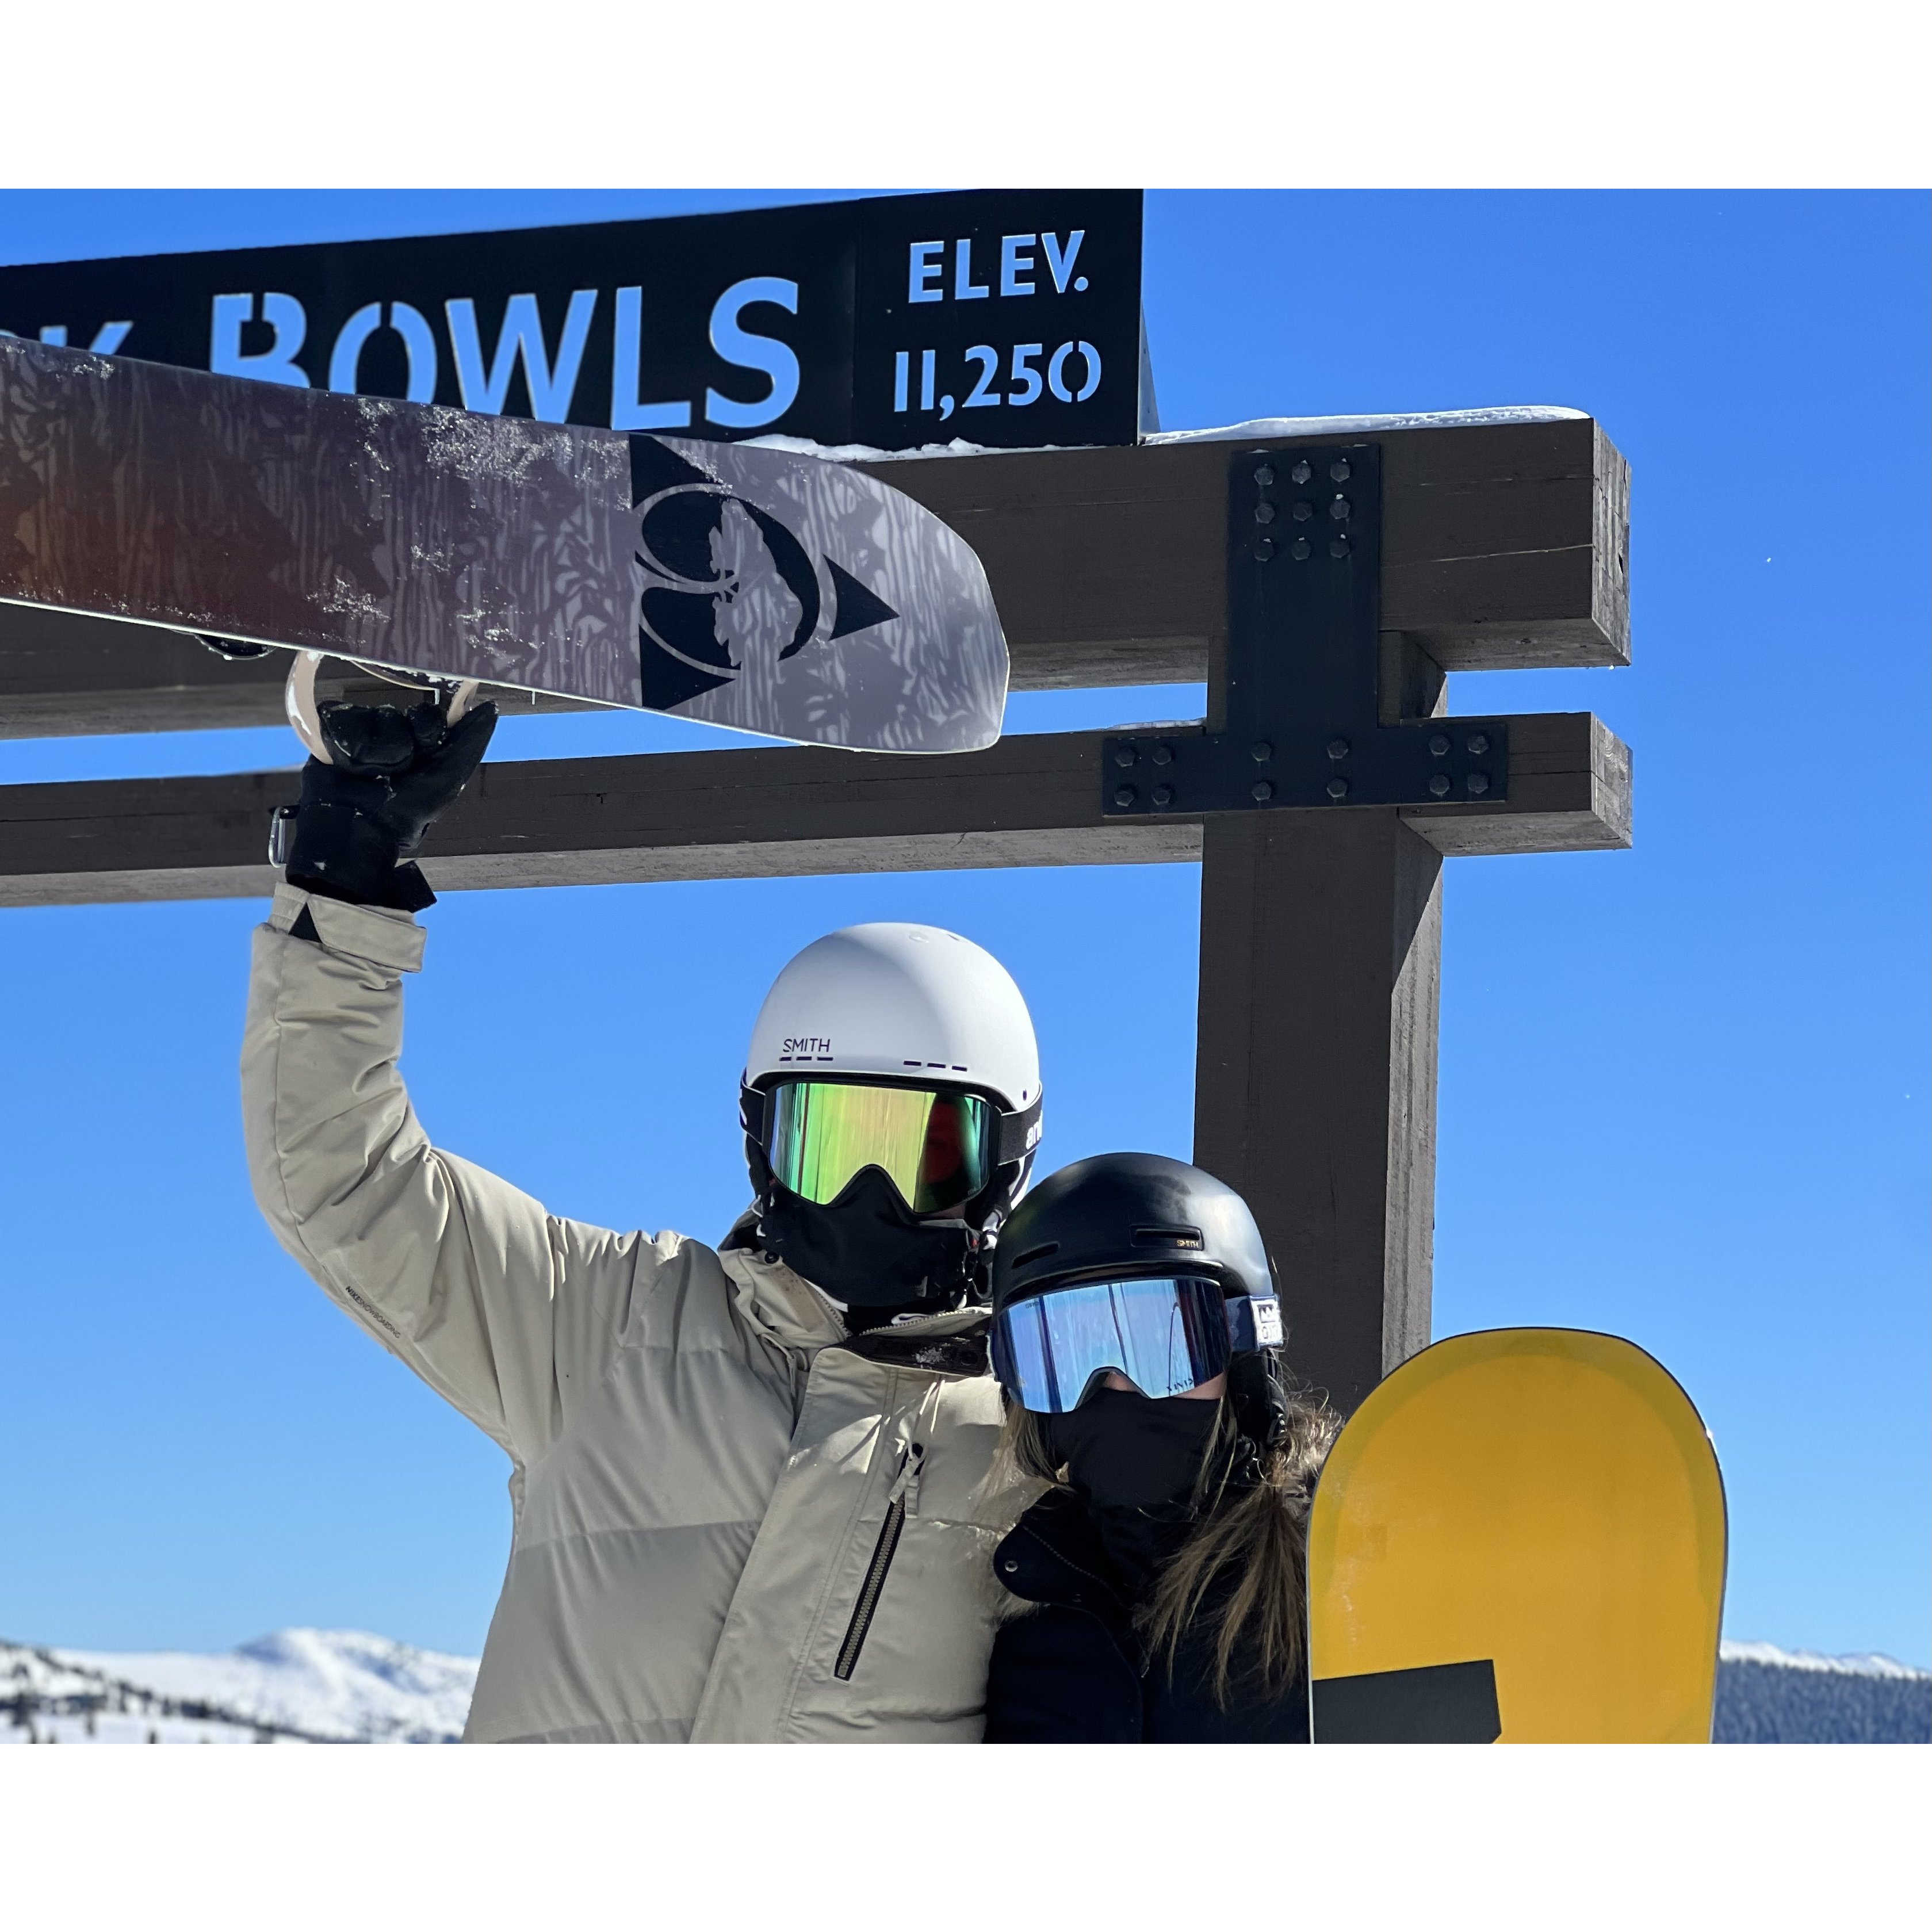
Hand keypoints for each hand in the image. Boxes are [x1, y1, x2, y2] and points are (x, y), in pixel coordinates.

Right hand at [285, 698, 496, 909]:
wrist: (358, 829)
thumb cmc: (405, 812)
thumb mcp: (448, 779)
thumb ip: (470, 742)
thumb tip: (490, 707)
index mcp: (419, 741)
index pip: (429, 714)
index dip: (428, 728)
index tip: (425, 747)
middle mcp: (390, 730)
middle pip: (401, 712)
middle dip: (402, 744)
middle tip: (396, 770)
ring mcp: (360, 726)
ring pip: (375, 716)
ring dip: (377, 751)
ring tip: (369, 774)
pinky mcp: (330, 727)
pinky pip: (343, 716)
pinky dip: (350, 745)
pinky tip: (349, 765)